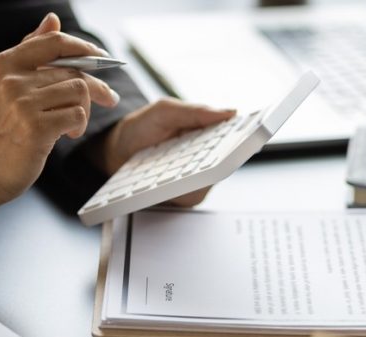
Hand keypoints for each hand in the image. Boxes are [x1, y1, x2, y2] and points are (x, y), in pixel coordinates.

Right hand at [0, 13, 119, 212]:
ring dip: (84, 111)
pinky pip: (77, 115)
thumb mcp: (8, 85)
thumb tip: (52, 19)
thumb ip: (31, 52)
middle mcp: (12, 79)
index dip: (84, 48)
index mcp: (4, 63)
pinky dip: (79, 126)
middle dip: (97, 87)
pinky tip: (66, 134)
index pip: (54, 42)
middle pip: (74, 71)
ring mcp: (23, 103)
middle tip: (109, 98)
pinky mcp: (36, 127)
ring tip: (72, 125)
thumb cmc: (2, 128)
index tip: (102, 58)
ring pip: (79, 92)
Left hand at [99, 98, 234, 206]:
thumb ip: (195, 111)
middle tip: (218, 148)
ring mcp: (199, 179)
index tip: (249, 134)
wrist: (116, 151)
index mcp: (209, 135)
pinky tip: (175, 181)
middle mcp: (208, 159)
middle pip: (226, 161)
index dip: (245, 137)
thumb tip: (230, 112)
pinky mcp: (187, 197)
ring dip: (202, 174)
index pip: (235, 138)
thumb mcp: (164, 111)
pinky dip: (185, 189)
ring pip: (211, 180)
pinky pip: (193, 195)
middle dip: (224, 156)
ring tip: (191, 164)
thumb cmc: (142, 128)